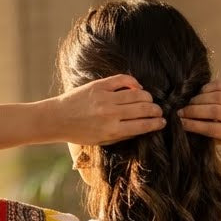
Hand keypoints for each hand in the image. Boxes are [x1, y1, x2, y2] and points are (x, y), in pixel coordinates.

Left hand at [51, 74, 165, 145]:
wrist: (58, 119)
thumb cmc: (80, 133)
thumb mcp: (102, 141)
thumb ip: (122, 135)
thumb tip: (142, 127)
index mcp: (112, 131)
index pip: (142, 125)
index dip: (156, 123)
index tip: (162, 122)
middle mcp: (111, 114)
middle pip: (143, 108)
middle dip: (156, 110)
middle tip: (159, 111)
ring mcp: (105, 98)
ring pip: (137, 94)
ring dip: (148, 97)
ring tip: (150, 100)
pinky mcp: (99, 86)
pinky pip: (123, 80)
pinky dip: (134, 82)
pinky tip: (137, 87)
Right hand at [178, 80, 220, 144]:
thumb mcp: (220, 139)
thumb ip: (206, 133)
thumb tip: (184, 123)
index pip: (213, 128)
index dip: (195, 125)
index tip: (181, 122)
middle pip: (215, 111)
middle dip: (194, 110)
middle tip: (181, 111)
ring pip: (217, 97)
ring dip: (199, 99)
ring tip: (189, 103)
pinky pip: (220, 85)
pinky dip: (207, 87)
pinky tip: (200, 93)